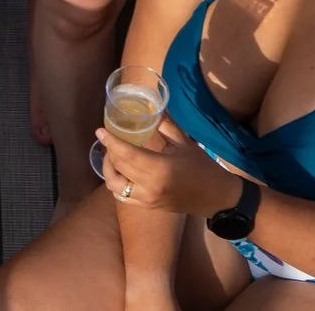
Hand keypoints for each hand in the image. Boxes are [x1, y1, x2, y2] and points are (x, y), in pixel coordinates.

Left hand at [97, 119, 242, 217]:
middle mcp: (148, 186)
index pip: (126, 154)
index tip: (100, 130)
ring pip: (115, 185)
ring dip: (109, 170)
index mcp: (158, 168)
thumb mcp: (184, 142)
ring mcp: (146, 199)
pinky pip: (122, 197)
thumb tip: (153, 107)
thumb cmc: (201, 167)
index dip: (111, 142)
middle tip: (108, 138)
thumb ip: (165, 125)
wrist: (214, 196)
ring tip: (112, 156)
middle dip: (109, 151)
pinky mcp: (147, 206)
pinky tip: (121, 172)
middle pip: (118, 167)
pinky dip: (116, 184)